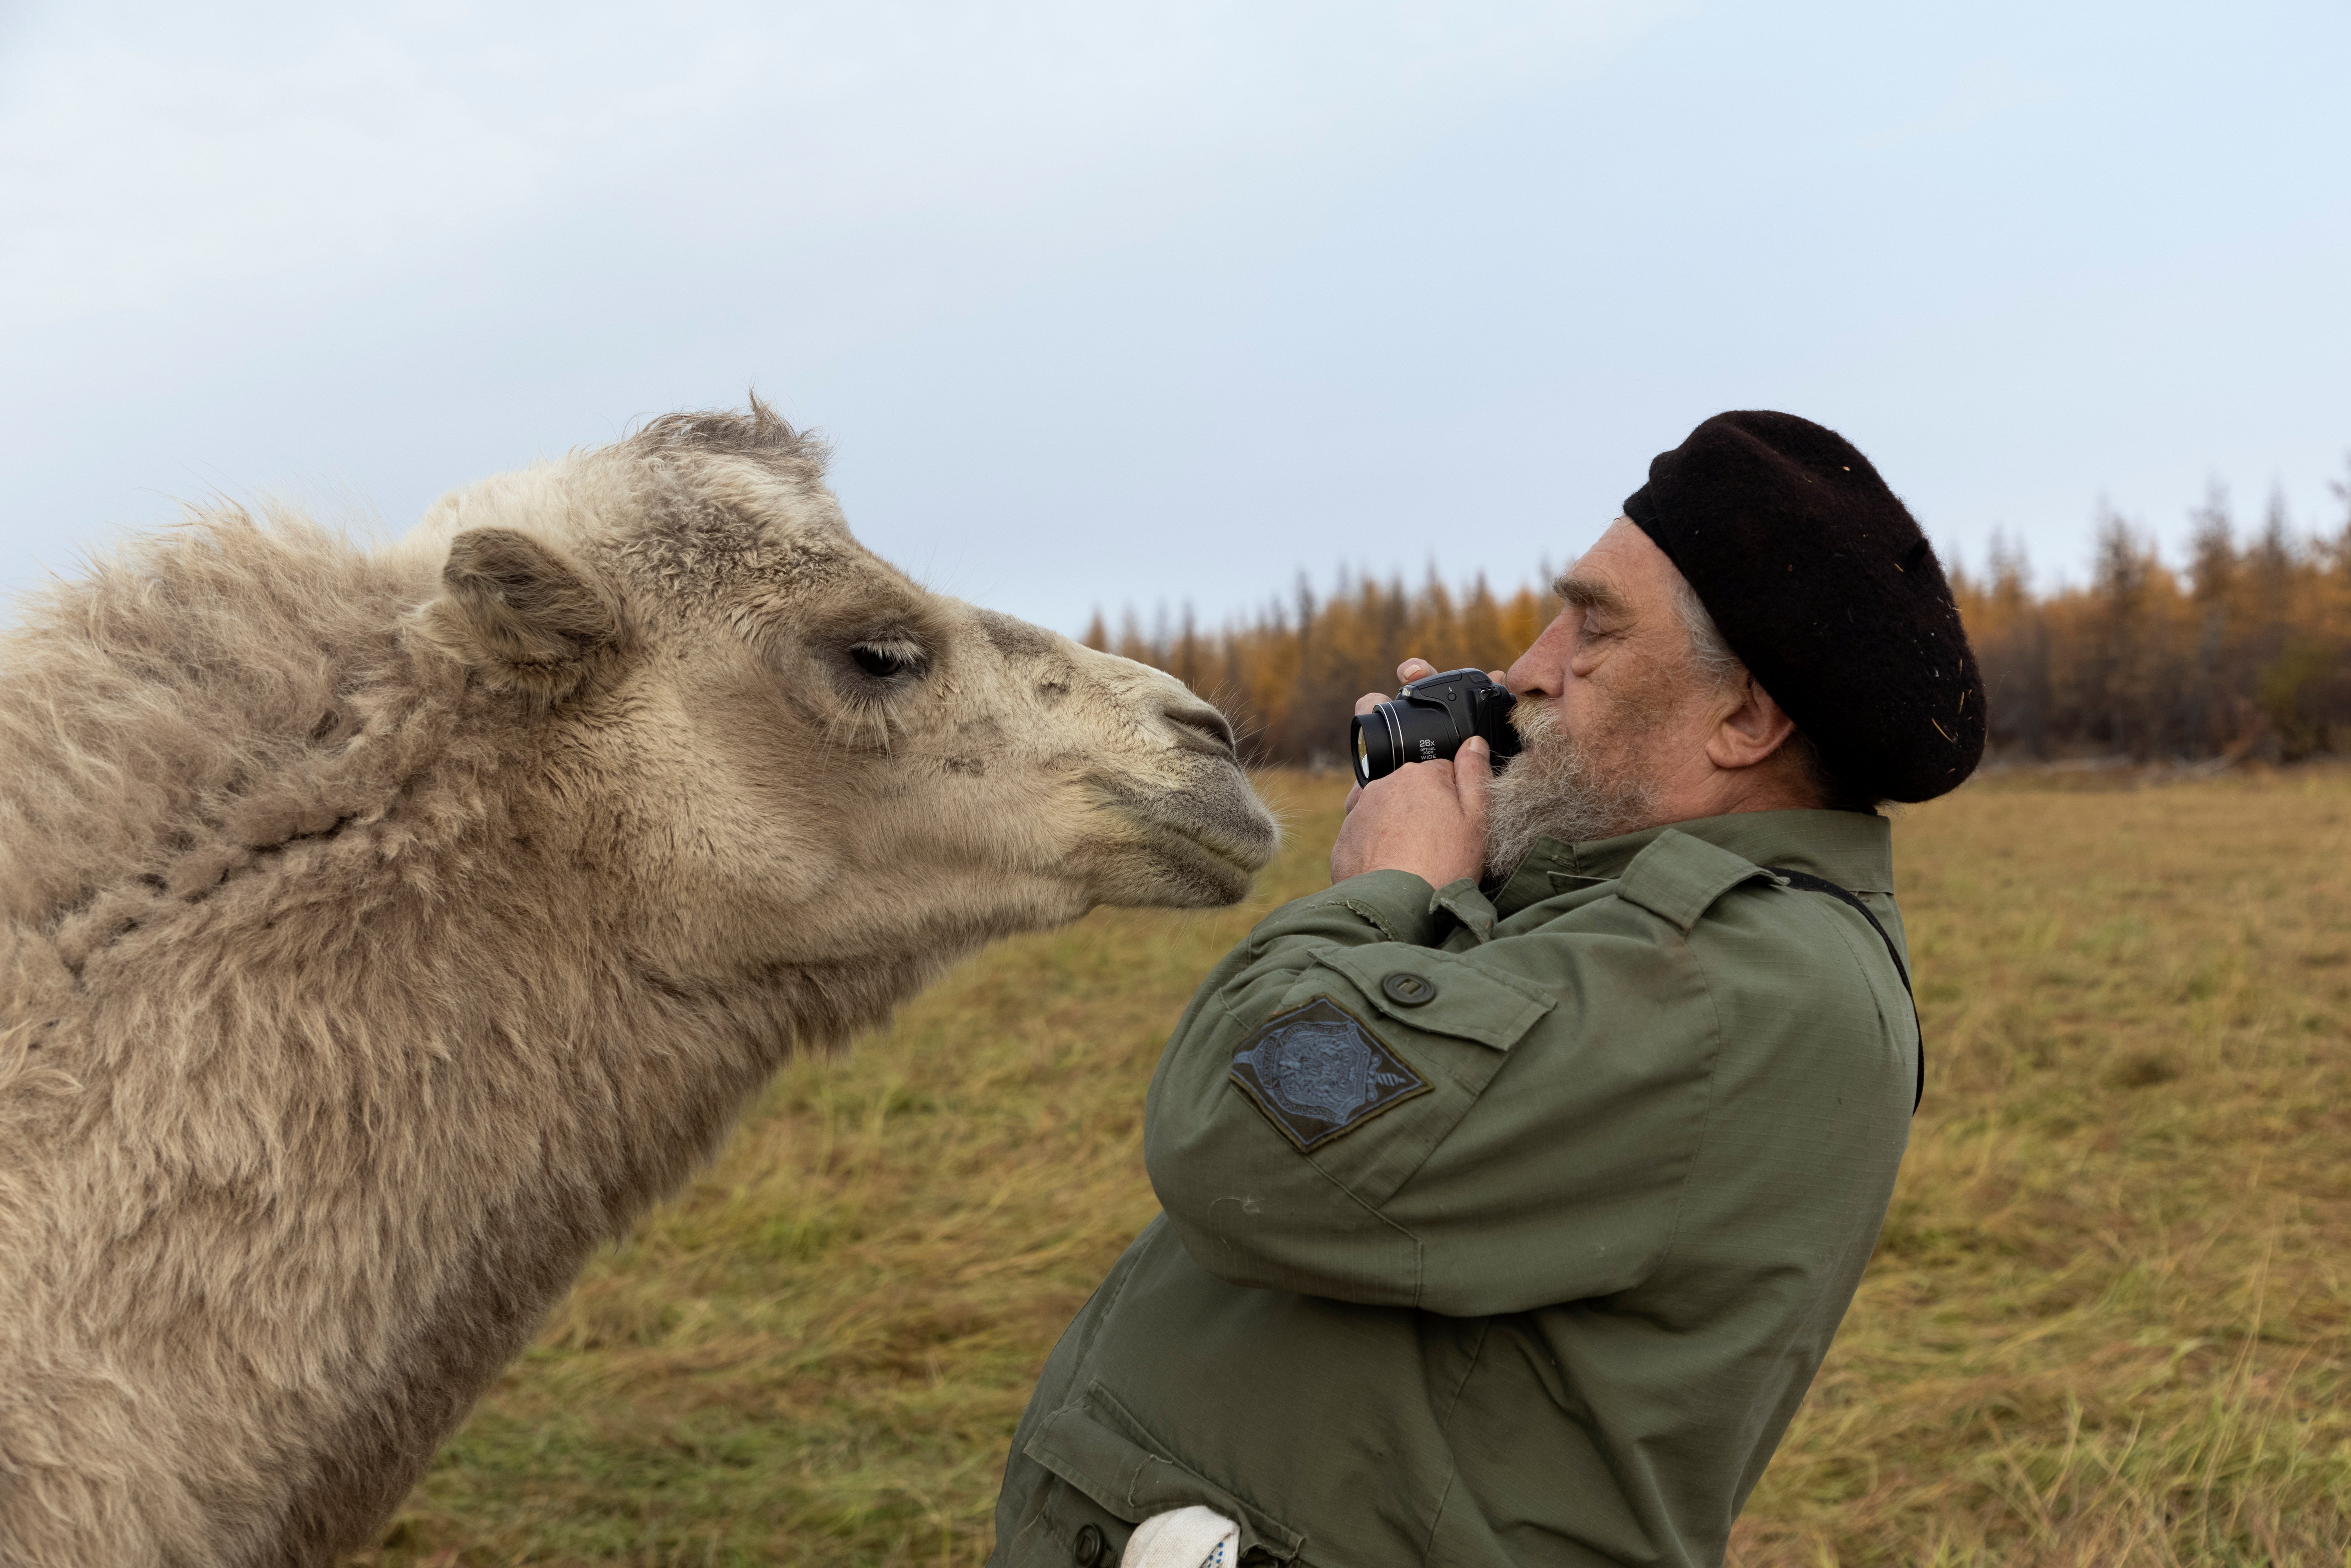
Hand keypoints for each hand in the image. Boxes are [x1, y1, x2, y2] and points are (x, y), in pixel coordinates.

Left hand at [1331, 658, 1503, 887]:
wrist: (1397, 909)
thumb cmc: (1444, 866)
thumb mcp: (1477, 820)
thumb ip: (1475, 776)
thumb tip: (1473, 743)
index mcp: (1419, 774)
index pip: (1442, 771)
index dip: (1453, 797)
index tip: (1456, 823)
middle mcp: (1383, 785)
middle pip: (1410, 789)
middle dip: (1422, 809)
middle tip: (1437, 844)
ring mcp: (1358, 812)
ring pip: (1384, 810)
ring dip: (1397, 826)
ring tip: (1414, 858)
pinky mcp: (1343, 841)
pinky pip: (1364, 836)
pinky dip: (1376, 847)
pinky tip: (1392, 868)